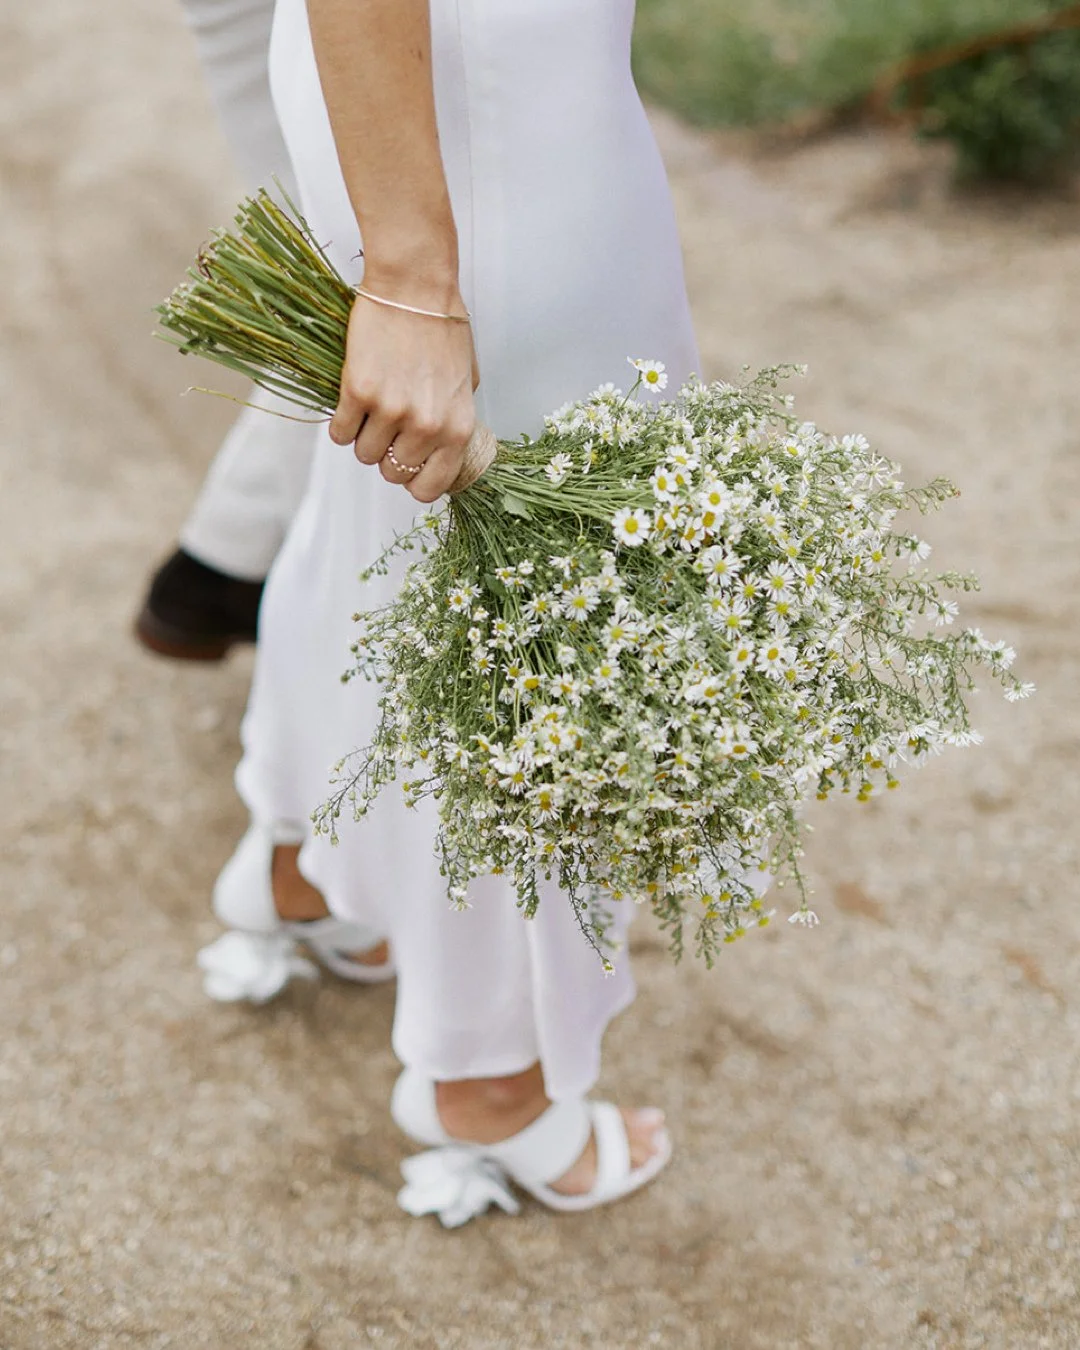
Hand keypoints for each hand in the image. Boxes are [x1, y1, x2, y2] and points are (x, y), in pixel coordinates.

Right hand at [328, 286, 478, 502]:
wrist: (415, 287)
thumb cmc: (442, 328)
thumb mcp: (466, 382)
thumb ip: (453, 421)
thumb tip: (438, 452)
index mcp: (457, 428)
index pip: (428, 487)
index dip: (413, 482)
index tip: (406, 468)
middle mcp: (427, 426)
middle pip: (392, 472)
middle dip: (387, 455)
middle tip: (387, 427)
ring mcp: (392, 410)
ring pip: (364, 454)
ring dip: (363, 438)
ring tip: (371, 411)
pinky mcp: (359, 392)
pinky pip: (340, 433)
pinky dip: (341, 425)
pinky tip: (351, 404)